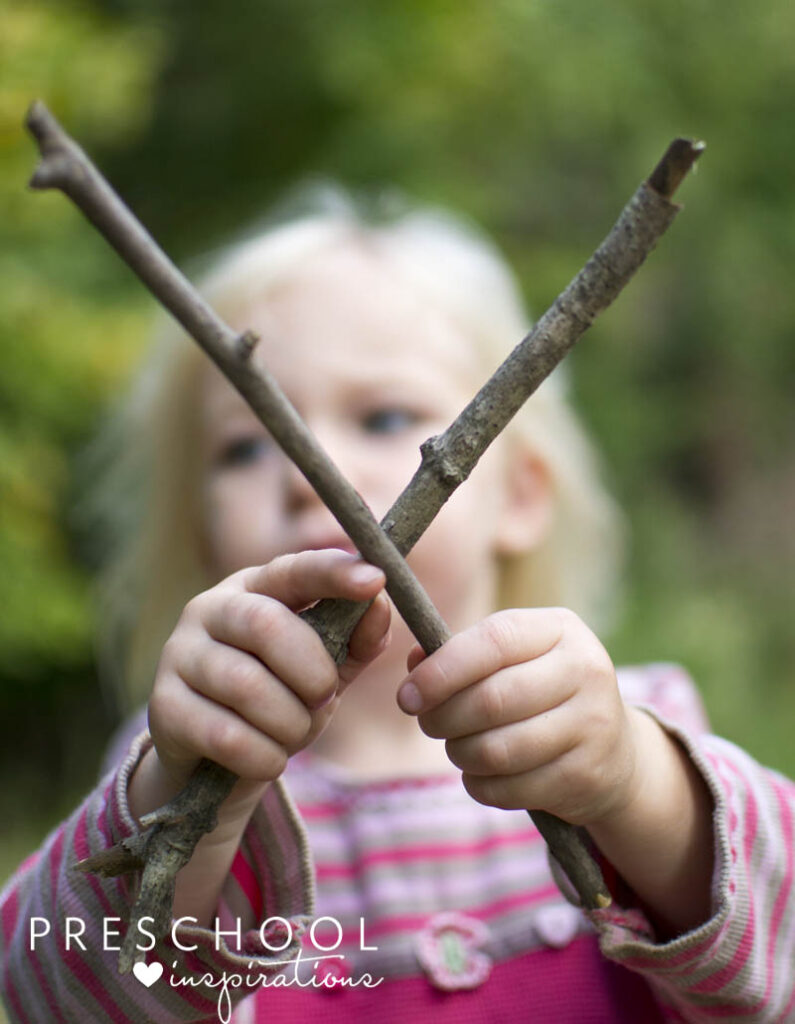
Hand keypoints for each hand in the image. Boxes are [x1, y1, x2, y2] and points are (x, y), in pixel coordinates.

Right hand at [146, 549, 390, 799]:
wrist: (215, 759)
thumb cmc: (280, 696)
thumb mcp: (325, 666)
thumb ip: (355, 639)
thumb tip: (380, 604)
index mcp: (254, 588)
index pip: (294, 569)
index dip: (333, 573)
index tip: (375, 579)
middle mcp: (209, 609)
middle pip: (266, 626)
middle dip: (311, 670)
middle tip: (325, 697)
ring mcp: (179, 654)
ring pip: (246, 685)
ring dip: (289, 722)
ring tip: (294, 733)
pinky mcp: (163, 706)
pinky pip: (225, 734)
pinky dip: (264, 756)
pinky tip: (269, 759)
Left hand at [397, 607, 637, 827]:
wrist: (614, 751)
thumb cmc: (542, 692)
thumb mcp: (512, 659)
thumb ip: (461, 654)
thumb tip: (414, 662)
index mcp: (561, 629)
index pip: (494, 641)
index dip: (442, 670)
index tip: (407, 695)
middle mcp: (586, 669)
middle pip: (492, 699)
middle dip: (443, 717)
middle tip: (429, 723)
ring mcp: (594, 724)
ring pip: (498, 750)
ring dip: (460, 754)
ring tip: (457, 748)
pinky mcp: (588, 774)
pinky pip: (510, 789)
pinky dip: (481, 785)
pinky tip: (483, 775)